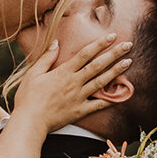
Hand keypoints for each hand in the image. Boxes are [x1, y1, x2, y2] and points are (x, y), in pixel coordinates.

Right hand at [13, 29, 132, 130]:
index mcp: (63, 72)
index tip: (111, 36)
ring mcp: (79, 97)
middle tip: (128, 45)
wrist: (30, 121)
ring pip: (102, 82)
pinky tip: (122, 94)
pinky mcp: (80, 111)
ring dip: (116, 71)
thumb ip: (46, 57)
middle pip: (98, 65)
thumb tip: (56, 42)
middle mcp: (74, 83)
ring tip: (128, 62)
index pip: (85, 54)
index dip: (100, 44)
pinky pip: (99, 104)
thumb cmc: (28, 97)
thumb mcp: (33, 74)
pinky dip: (111, 99)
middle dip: (114, 54)